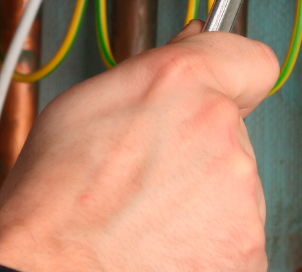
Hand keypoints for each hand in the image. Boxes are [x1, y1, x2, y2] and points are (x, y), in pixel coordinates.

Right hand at [0, 22, 278, 270]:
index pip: (250, 60)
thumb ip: (149, 75)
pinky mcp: (247, 248)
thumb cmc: (51, 203)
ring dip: (198, 197)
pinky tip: (159, 243)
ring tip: (143, 214)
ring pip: (231, 185)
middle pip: (230, 131)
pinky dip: (205, 241)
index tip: (221, 87)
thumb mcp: (80, 107)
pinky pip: (234, 234)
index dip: (230, 75)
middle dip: (194, 146)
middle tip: (143, 172)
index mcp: (179, 83)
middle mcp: (220, 131)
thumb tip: (183, 53)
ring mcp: (241, 195)